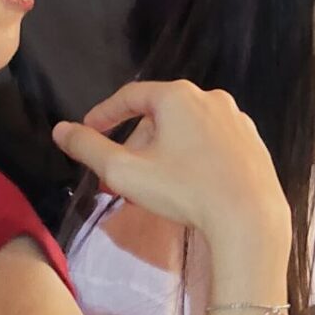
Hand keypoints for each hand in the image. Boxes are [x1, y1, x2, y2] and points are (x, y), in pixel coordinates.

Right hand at [55, 81, 286, 258]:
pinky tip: (186, 187)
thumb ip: (88, 148)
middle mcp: (211, 99)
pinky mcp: (252, 144)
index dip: (104, 115)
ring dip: (161, 154)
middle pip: (159, 116)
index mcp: (178, 96)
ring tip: (150, 188)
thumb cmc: (185, 191)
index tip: (88, 132)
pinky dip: (191, 159)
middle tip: (118, 177)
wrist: (250, 218)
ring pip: (185, 132)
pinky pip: (210, 145)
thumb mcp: (124, 171)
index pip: (130, 96)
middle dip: (134, 145)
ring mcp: (237, 120)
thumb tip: (61, 130)